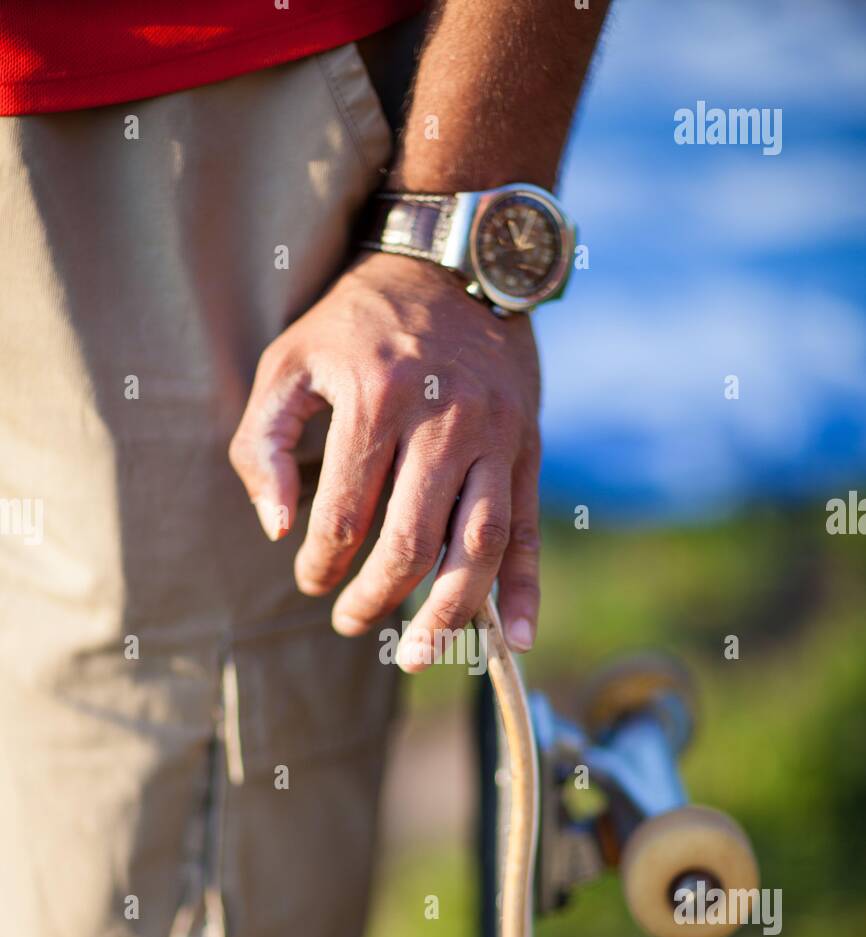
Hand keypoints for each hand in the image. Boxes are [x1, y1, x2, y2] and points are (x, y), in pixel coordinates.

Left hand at [228, 252, 540, 670]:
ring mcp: (497, 436)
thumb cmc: (355, 322)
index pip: (347, 514)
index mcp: (378, 399)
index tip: (311, 580)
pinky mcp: (528, 448)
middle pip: (413, 542)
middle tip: (350, 622)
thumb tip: (276, 527)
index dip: (322, 563)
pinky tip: (516, 640)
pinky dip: (526, 591)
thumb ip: (262, 444)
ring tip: (418, 654)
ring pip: (478, 547)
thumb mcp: (287, 363)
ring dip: (449, 614)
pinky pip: (529, 530)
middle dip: (376, 597)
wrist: (452, 261)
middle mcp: (446, 420)